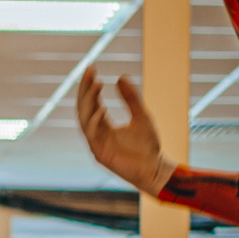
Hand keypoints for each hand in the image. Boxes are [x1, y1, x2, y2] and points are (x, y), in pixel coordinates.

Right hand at [76, 68, 175, 194]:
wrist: (154, 169)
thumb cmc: (148, 146)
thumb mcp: (141, 116)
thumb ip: (131, 98)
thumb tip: (120, 77)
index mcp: (103, 126)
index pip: (91, 102)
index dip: (90, 86)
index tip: (91, 68)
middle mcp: (96, 133)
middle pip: (84, 107)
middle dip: (85, 89)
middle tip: (90, 70)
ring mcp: (96, 143)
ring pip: (84, 119)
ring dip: (89, 101)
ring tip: (97, 84)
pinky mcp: (99, 153)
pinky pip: (91, 134)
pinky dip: (94, 121)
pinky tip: (101, 108)